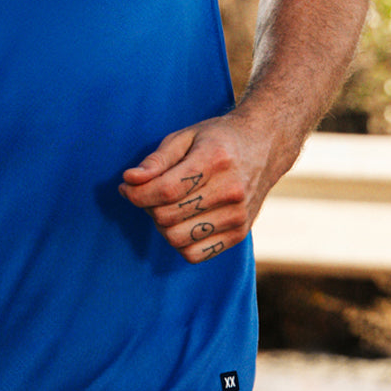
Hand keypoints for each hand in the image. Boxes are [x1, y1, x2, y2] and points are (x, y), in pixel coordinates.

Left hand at [118, 115, 272, 262]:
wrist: (263, 147)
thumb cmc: (217, 139)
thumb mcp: (185, 136)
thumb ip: (156, 160)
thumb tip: (129, 180)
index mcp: (215, 160)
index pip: (165, 189)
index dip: (137, 193)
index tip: (126, 186)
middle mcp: (230, 191)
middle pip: (168, 217)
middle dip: (146, 206)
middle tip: (147, 192)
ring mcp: (237, 216)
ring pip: (177, 239)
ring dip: (161, 225)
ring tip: (165, 205)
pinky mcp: (239, 234)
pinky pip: (195, 254)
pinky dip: (179, 242)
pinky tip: (181, 221)